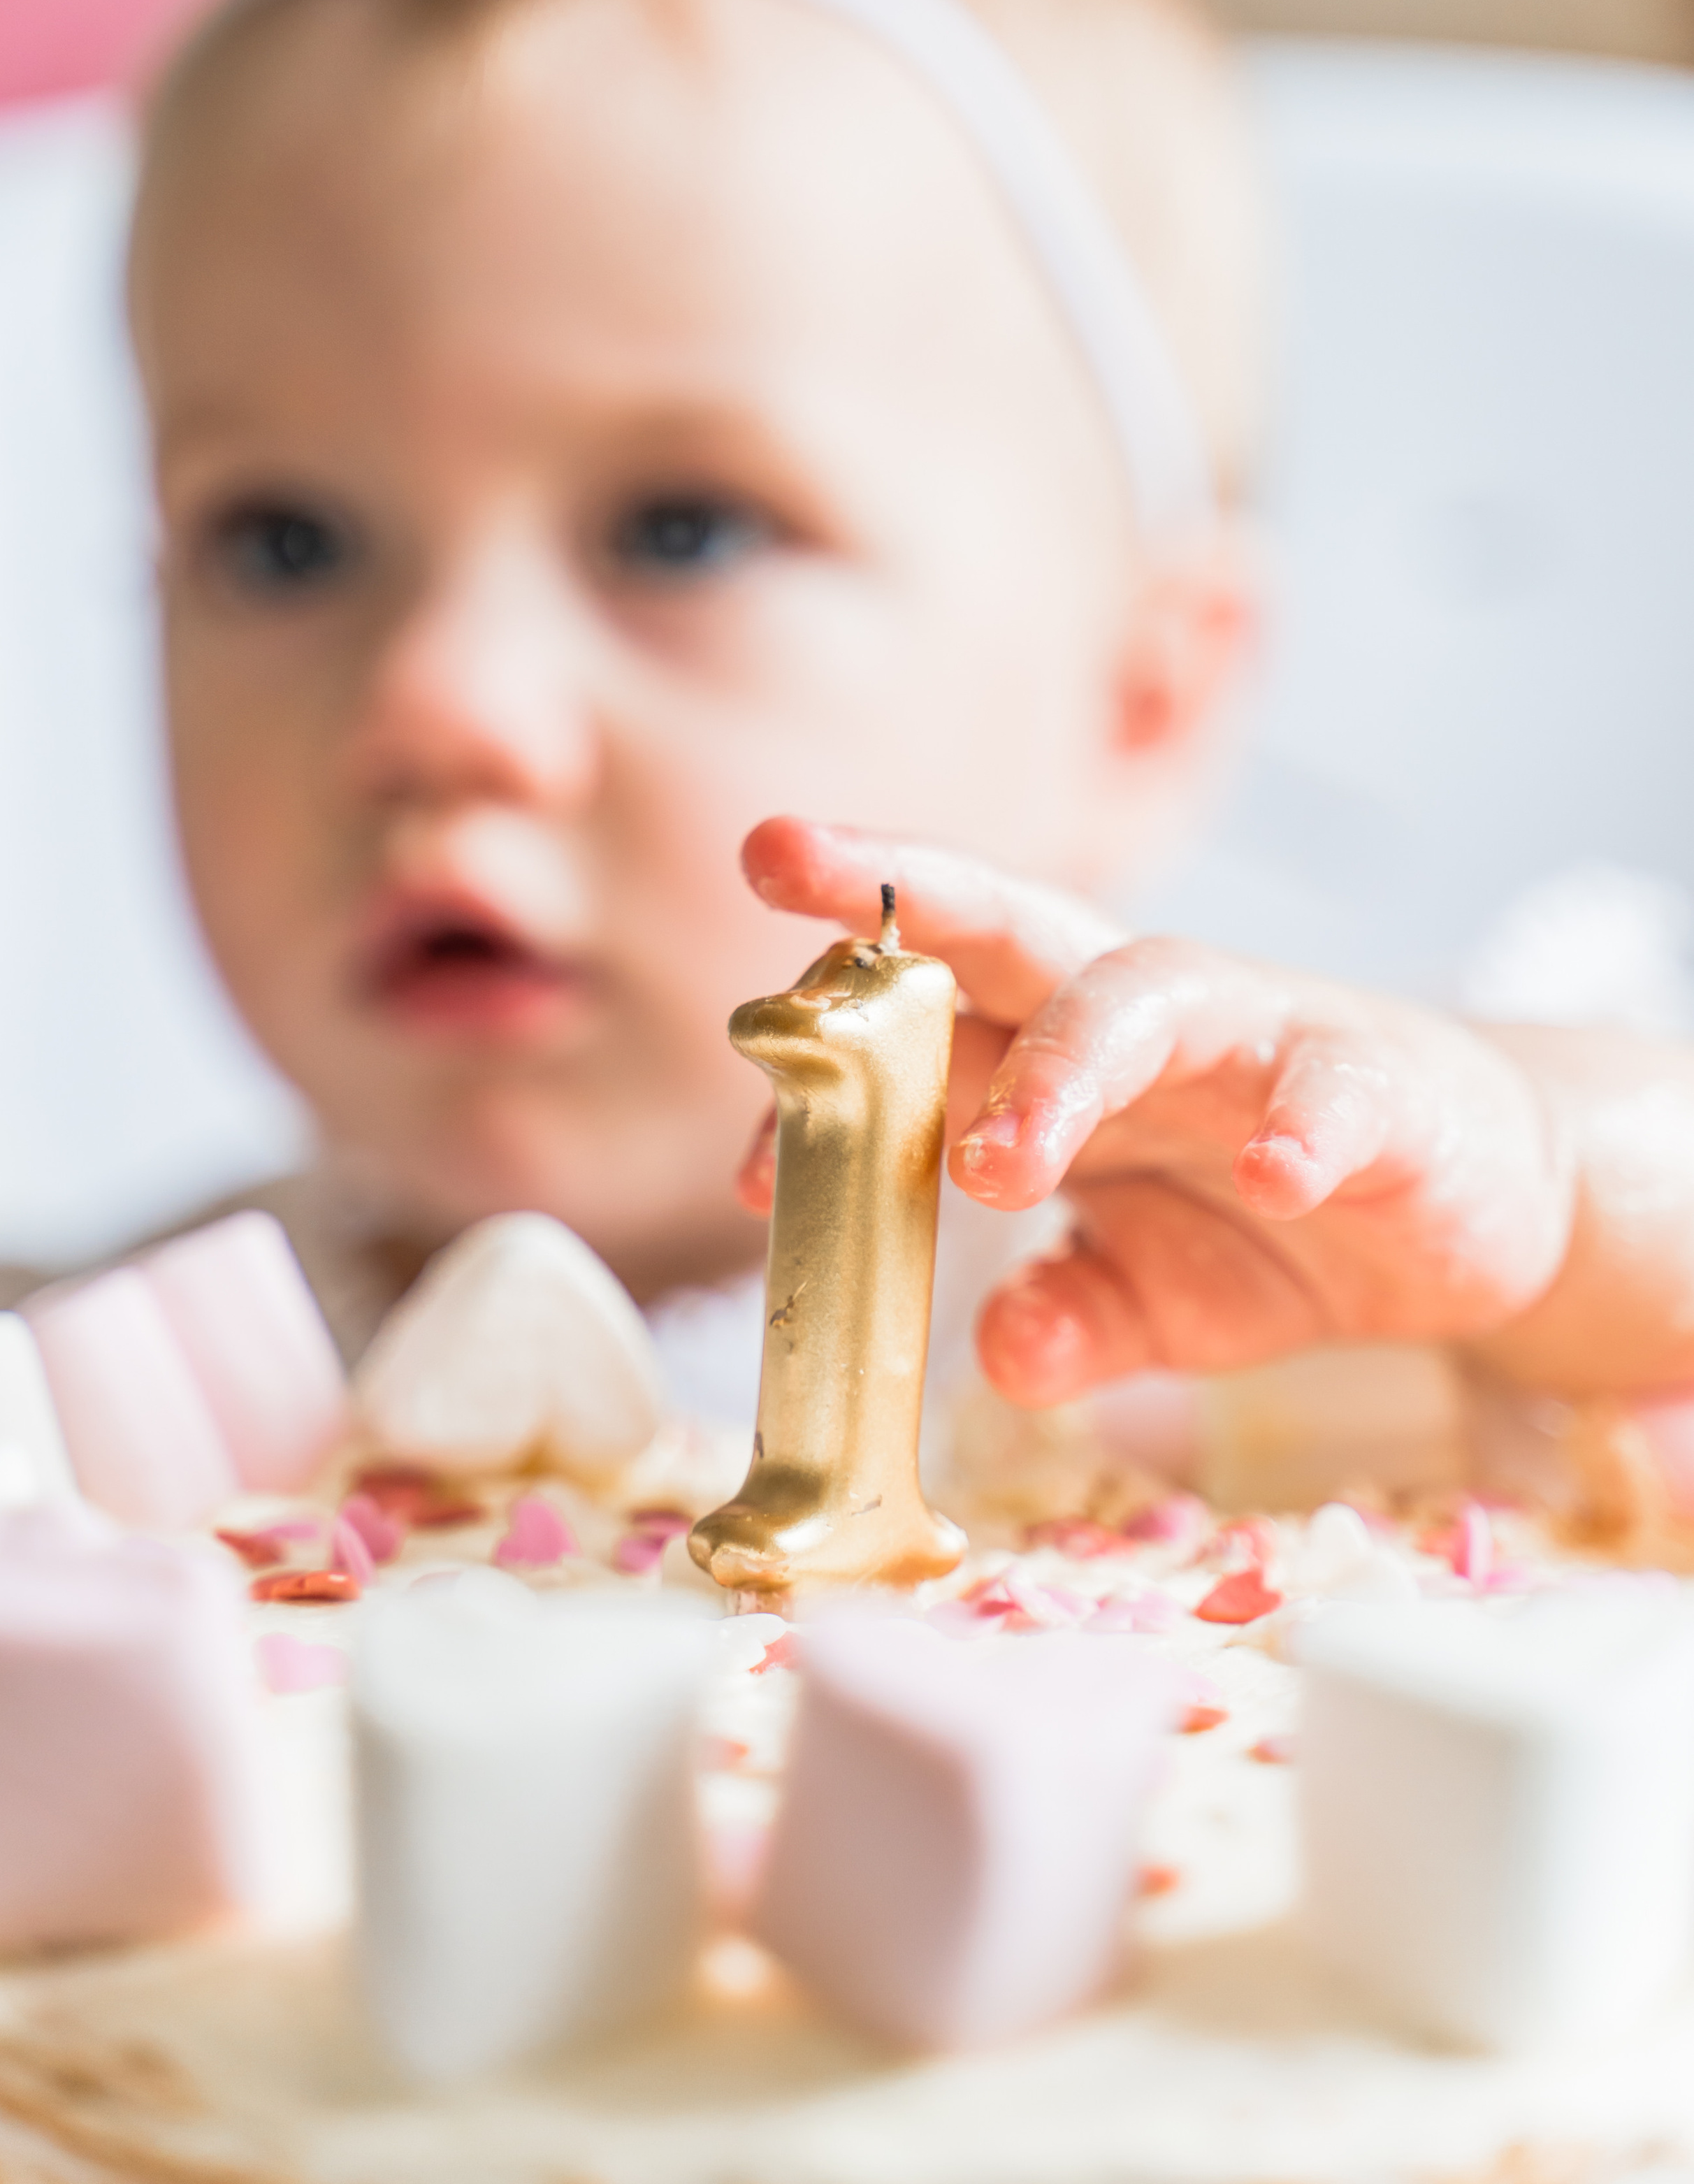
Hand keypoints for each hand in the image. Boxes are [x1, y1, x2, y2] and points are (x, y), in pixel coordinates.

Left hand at [738, 817, 1575, 1405]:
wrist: (1468, 1206)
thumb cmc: (1266, 1219)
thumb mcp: (1145, 1293)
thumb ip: (1067, 1321)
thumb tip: (998, 1353)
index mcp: (1053, 1056)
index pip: (919, 1018)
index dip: (826, 1066)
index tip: (742, 1173)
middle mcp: (1135, 1019)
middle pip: (999, 926)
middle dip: (890, 890)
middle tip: (779, 857)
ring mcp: (1253, 1038)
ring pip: (1141, 997)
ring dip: (1060, 1067)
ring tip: (997, 1159)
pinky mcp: (1374, 1087)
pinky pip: (1327, 1090)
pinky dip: (1296, 1128)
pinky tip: (1271, 1173)